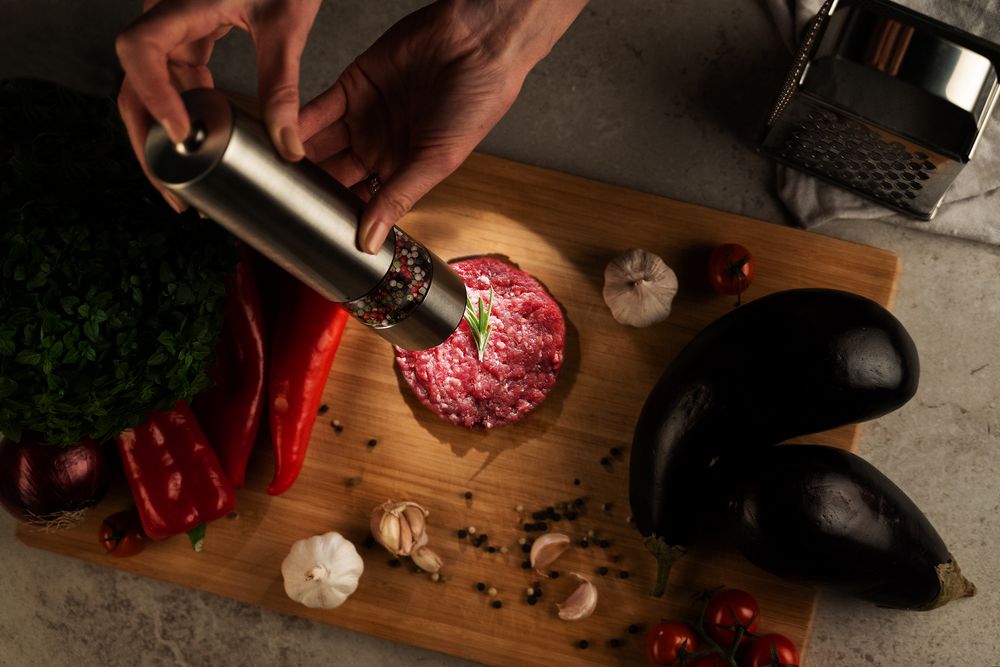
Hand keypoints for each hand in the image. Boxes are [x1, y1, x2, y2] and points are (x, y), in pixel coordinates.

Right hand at [116, 0, 320, 210]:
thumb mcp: (286, 24)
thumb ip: (284, 84)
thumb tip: (288, 147)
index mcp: (181, 4)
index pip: (141, 51)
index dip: (154, 97)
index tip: (183, 136)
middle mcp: (167, 18)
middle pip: (134, 83)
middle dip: (148, 139)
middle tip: (173, 190)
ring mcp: (175, 30)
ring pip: (151, 89)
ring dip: (164, 135)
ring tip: (184, 184)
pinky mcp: (191, 39)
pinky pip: (176, 82)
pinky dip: (185, 116)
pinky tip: (202, 148)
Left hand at [300, 0, 586, 252]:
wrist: (477, 42)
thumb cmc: (477, 102)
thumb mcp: (437, 160)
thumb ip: (398, 198)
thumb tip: (371, 243)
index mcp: (405, 169)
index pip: (364, 201)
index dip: (341, 214)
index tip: (317, 230)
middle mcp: (382, 145)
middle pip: (336, 175)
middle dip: (313, 189)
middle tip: (287, 204)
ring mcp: (364, 115)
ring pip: (322, 145)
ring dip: (300, 160)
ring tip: (275, 177)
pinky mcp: (351, 85)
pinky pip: (317, 109)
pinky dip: (297, 125)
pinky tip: (280, 141)